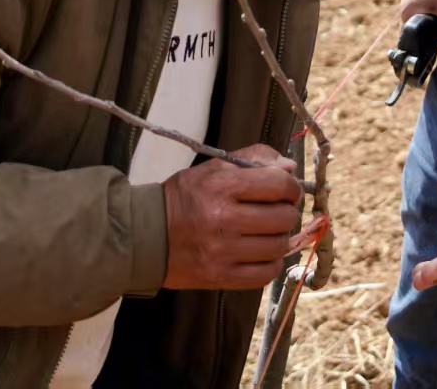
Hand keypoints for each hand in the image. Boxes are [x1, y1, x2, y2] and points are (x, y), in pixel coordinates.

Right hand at [161, 144, 302, 290]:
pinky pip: (266, 274)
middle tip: (276, 210)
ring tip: (268, 232)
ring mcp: (222, 252)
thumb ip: (255, 158)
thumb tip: (290, 168)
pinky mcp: (220, 277)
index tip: (286, 190)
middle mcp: (223, 219)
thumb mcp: (214, 166)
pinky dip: (271, 262)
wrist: (145, 236)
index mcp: (222, 186)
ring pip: (279, 246)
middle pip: (284, 217)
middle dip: (287, 211)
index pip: (279, 184)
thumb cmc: (184, 197)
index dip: (291, 187)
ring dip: (280, 237)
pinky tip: (262, 253)